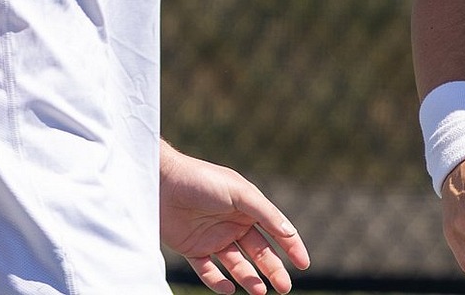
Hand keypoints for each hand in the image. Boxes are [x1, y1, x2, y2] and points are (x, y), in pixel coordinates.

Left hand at [160, 145, 310, 293]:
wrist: (160, 182)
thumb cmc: (202, 180)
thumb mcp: (239, 192)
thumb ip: (264, 213)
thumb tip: (289, 232)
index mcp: (248, 208)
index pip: (275, 230)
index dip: (291, 247)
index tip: (304, 264)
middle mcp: (233, 224)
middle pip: (259, 252)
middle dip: (273, 270)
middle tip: (284, 288)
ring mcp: (213, 238)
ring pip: (237, 264)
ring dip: (249, 278)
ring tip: (258, 291)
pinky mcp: (192, 249)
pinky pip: (208, 271)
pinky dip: (218, 282)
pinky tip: (229, 289)